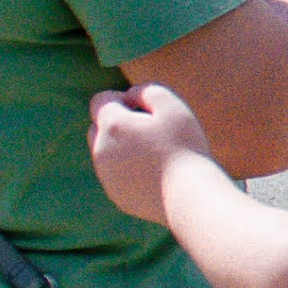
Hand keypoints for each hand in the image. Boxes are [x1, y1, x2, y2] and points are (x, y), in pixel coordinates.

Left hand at [87, 85, 215, 218]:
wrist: (190, 196)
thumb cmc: (184, 147)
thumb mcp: (171, 105)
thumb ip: (145, 91)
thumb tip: (129, 95)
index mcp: (112, 126)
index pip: (100, 100)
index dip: (122, 99)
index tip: (146, 111)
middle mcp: (101, 150)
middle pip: (97, 127)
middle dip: (117, 124)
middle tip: (150, 131)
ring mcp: (106, 176)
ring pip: (106, 153)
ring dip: (122, 148)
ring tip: (155, 154)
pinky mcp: (116, 195)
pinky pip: (116, 175)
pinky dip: (129, 170)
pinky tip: (155, 174)